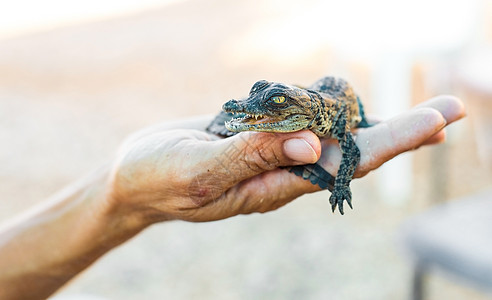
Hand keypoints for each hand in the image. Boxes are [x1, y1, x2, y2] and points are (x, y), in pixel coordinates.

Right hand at [107, 95, 464, 223]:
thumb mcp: (202, 171)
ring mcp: (273, 149)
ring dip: (365, 113)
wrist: (135, 176)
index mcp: (275, 185)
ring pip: (329, 127)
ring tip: (410, 108)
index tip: (436, 124)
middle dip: (404, 129)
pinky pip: (299, 113)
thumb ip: (253, 157)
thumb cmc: (161, 178)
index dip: (393, 143)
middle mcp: (283, 169)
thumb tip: (313, 146)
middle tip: (454, 110)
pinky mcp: (259, 132)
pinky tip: (343, 97)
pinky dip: (322, 101)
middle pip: (354, 147)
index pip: (347, 164)